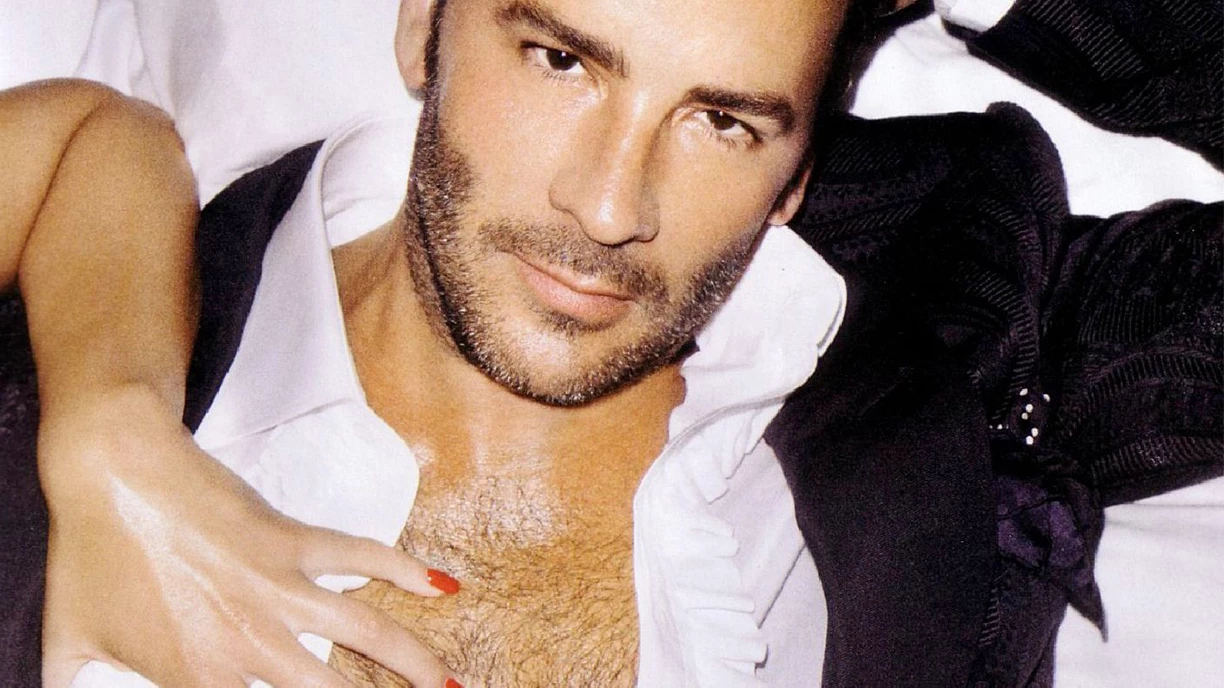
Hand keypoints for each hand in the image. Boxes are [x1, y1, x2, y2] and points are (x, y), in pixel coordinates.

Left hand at [39, 386, 458, 686]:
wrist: (110, 474)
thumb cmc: (87, 556)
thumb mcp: (68, 645)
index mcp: (194, 677)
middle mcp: (247, 641)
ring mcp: (277, 588)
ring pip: (365, 632)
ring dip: (416, 662)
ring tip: (452, 683)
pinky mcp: (293, 540)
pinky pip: (361, 556)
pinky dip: (404, 570)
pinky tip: (442, 584)